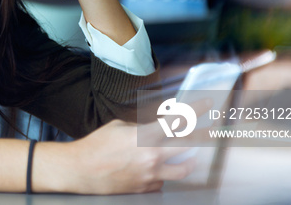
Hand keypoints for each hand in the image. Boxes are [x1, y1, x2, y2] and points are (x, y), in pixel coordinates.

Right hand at [35, 119, 194, 193]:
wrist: (81, 169)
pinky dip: (162, 176)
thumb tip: (154, 128)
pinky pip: (162, 182)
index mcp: (144, 136)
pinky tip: (155, 171)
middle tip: (210, 133)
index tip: (206, 103)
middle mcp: (152, 156)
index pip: (177, 120)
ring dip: (187, 162)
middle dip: (201, 137)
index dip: (195, 110)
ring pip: (182, 170)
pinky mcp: (145, 188)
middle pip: (188, 146)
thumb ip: (141, 127)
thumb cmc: (96, 145)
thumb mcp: (119, 126)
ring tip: (189, 158)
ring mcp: (150, 175)